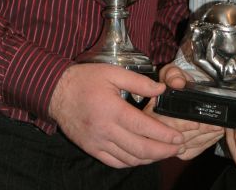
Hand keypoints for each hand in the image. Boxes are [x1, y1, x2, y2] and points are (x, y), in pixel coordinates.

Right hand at [49, 63, 184, 167]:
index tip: (179, 136)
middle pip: (140, 149)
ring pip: (129, 159)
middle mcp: (105, 130)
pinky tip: (142, 157)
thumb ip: (138, 81)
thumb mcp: (112, 72)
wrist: (56, 92)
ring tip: (164, 152)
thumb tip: (161, 89)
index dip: (164, 134)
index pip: (144, 128)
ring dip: (150, 159)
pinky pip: (115, 162)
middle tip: (178, 147)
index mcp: (112, 110)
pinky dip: (131, 162)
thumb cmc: (85, 79)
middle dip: (163, 151)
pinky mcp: (92, 149)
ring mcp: (98, 143)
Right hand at [154, 63, 222, 158]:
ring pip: (184, 146)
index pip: (163, 122)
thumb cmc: (174, 81)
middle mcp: (155, 128)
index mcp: (152, 109)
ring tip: (218, 128)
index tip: (196, 122)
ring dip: (203, 138)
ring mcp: (164, 141)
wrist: (178, 90)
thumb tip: (177, 82)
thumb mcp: (171, 72)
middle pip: (175, 137)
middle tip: (215, 125)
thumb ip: (173, 74)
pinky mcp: (174, 150)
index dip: (180, 124)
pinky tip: (213, 136)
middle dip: (198, 132)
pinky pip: (189, 151)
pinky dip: (203, 145)